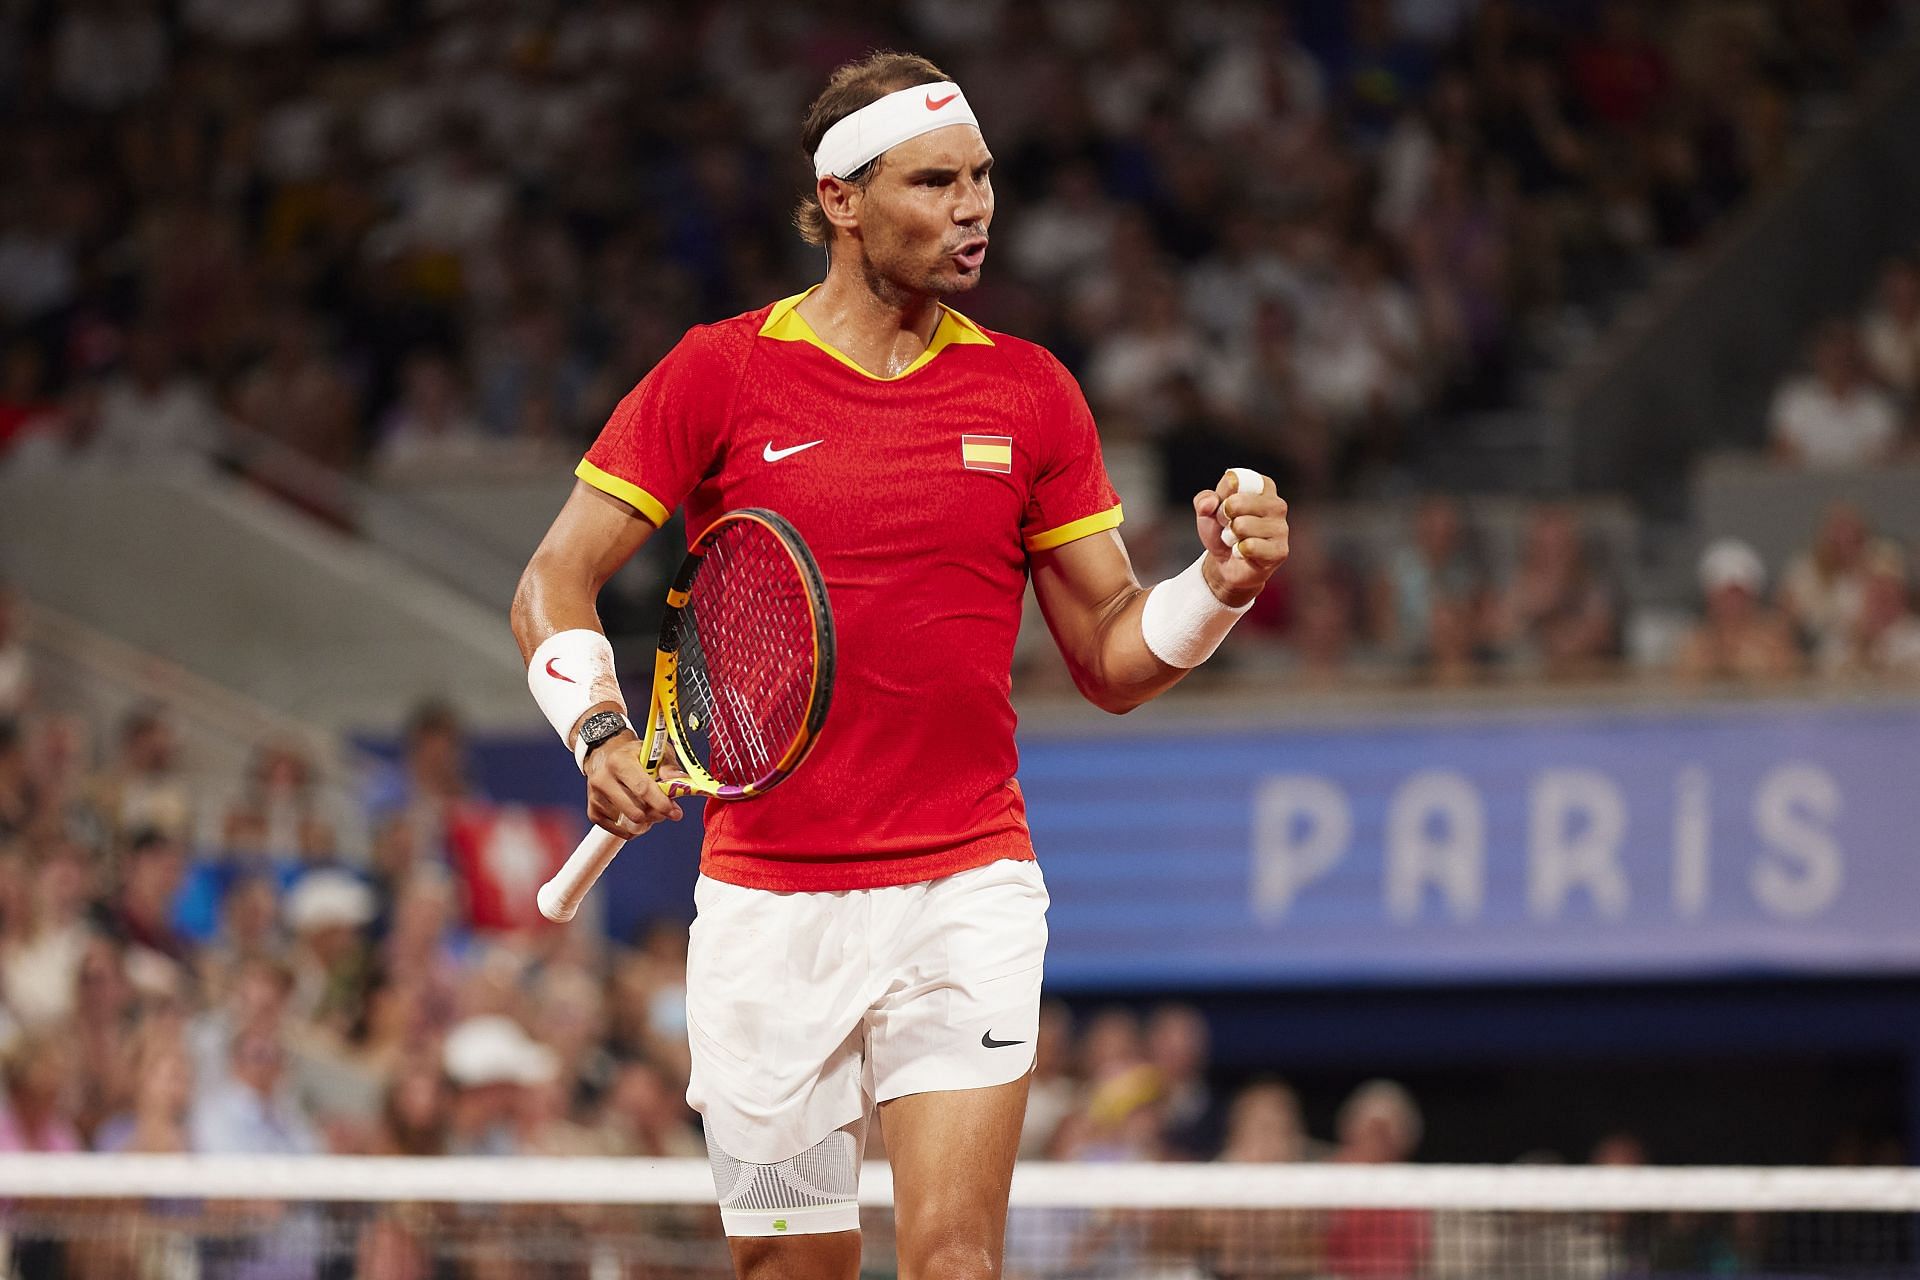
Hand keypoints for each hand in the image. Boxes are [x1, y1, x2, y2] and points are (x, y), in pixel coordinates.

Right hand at [584, 729, 683, 836]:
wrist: (604, 754)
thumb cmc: (634, 755)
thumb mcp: (654, 751)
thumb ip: (669, 765)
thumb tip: (680, 780)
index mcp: (619, 761)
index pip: (642, 788)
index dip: (661, 803)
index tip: (675, 813)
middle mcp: (603, 779)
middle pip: (635, 810)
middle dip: (655, 815)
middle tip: (665, 811)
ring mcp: (595, 796)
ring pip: (627, 822)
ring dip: (644, 820)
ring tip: (648, 807)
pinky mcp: (592, 811)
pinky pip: (617, 830)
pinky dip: (630, 827)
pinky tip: (635, 813)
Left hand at [1192, 469, 1289, 606]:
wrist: (1225, 563)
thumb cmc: (1221, 531)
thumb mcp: (1207, 511)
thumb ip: (1204, 500)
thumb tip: (1210, 503)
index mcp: (1262, 486)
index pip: (1234, 480)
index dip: (1222, 496)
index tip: (1224, 506)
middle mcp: (1276, 504)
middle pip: (1237, 502)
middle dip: (1223, 518)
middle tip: (1228, 527)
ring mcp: (1281, 527)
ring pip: (1242, 526)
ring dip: (1230, 536)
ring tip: (1236, 540)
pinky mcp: (1280, 550)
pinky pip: (1250, 546)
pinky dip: (1239, 551)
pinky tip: (1243, 553)